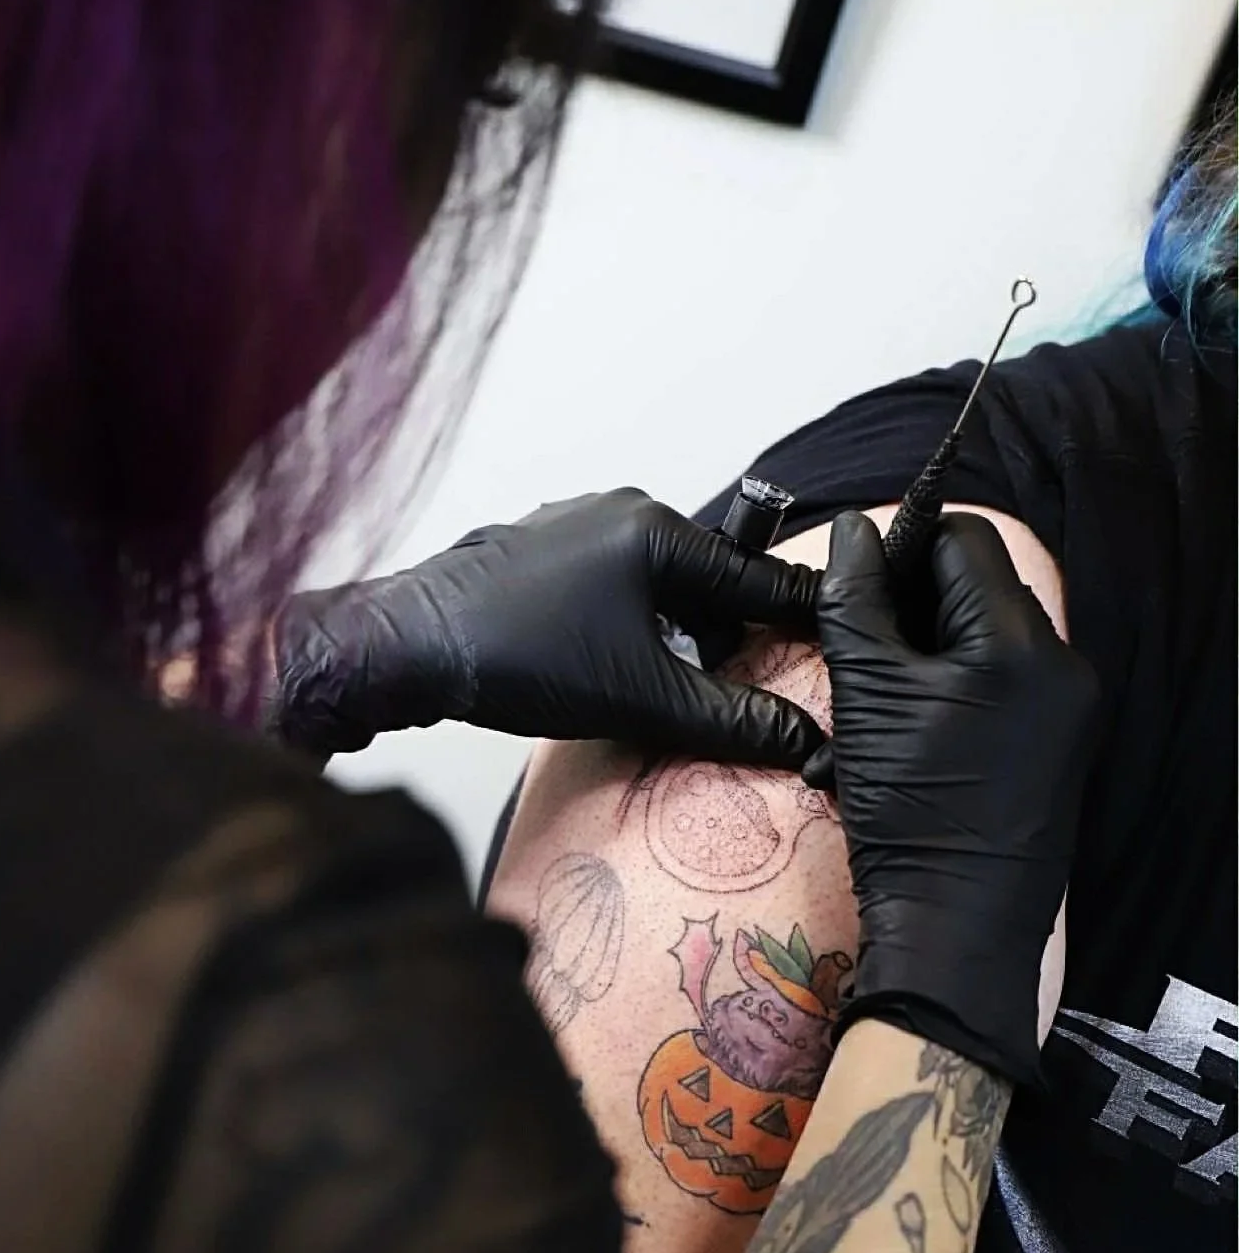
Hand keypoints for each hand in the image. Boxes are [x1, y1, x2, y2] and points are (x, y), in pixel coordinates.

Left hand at [270, 489, 823, 766]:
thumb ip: (731, 719)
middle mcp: (621, 510)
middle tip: (739, 687)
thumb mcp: (641, 698)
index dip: (804, 614)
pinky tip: (615, 659)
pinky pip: (614, 576)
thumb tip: (806, 741)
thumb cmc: (521, 659)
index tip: (845, 631)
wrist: (408, 645)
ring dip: (679, 629)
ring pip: (659, 578)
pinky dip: (634, 617)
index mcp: (657, 533)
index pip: (757, 579)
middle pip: (709, 577)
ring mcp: (574, 521)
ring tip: (672, 683)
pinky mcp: (540, 544)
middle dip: (730, 633)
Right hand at [804, 512, 1098, 1085]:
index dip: (904, 544)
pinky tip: (915, 714)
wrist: (954, 923)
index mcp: (1021, 642)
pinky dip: (958, 673)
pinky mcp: (1062, 739)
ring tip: (884, 683)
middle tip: (861, 635)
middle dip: (918, 594)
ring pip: (992, 629)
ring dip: (935, 634)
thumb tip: (854, 528)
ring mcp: (1071, 705)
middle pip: (983, 582)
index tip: (857, 581)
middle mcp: (1064, 662)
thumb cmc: (907, 804)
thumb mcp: (865, 690)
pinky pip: (1007, 674)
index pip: (964, 539)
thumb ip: (856, 597)